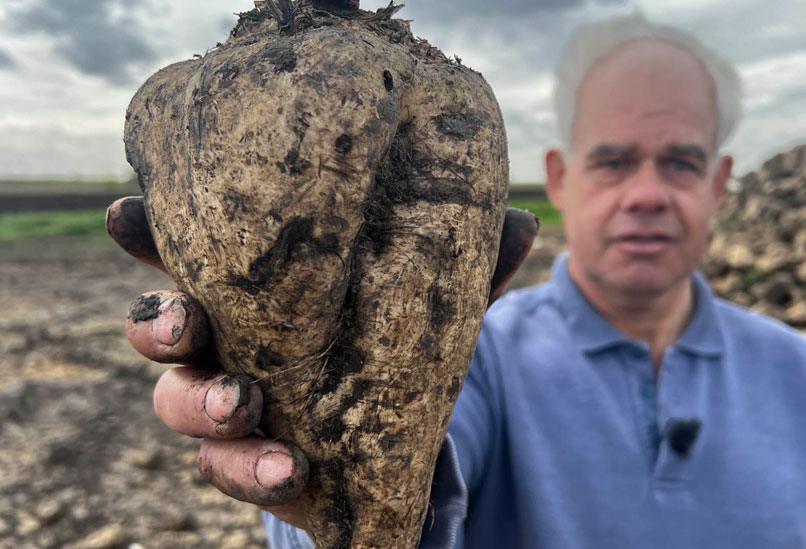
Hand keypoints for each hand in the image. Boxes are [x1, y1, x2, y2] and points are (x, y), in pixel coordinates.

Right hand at [107, 196, 537, 528]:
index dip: (145, 235)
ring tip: (247, 407)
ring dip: (205, 406)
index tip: (127, 217)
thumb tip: (523, 224)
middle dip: (159, 324)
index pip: (184, 251)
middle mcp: (224, 342)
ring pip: (178, 405)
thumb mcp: (423, 299)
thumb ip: (459, 268)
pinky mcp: (252, 463)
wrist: (394, 431)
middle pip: (157, 329)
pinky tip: (292, 471)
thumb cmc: (389, 342)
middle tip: (185, 324)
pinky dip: (256, 470)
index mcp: (251, 288)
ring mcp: (230, 406)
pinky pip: (232, 470)